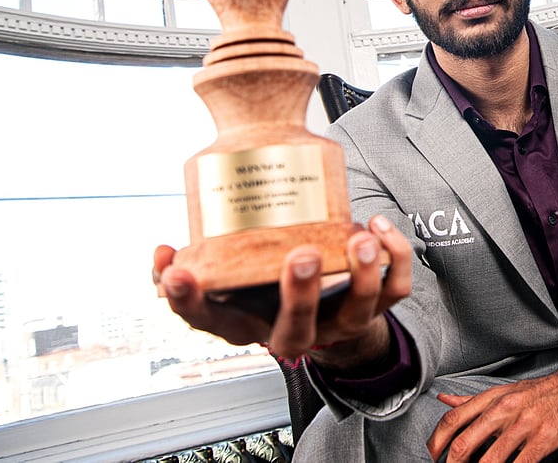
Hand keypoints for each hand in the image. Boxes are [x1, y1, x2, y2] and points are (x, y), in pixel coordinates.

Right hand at [153, 215, 411, 362]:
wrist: (320, 313)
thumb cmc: (262, 287)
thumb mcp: (225, 279)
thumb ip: (195, 262)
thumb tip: (163, 253)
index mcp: (245, 324)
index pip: (210, 321)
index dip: (190, 301)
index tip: (178, 272)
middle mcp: (291, 331)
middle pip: (296, 326)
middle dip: (302, 293)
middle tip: (302, 255)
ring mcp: (337, 323)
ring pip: (356, 311)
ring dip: (361, 274)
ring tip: (358, 237)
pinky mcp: (374, 308)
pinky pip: (393, 290)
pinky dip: (393, 257)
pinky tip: (378, 225)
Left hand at [426, 334, 557, 462]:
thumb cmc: (548, 390)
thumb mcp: (507, 390)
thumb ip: (474, 401)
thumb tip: (444, 401)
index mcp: (493, 398)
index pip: (453, 420)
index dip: (435, 443)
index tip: (430, 458)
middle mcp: (504, 409)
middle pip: (464, 443)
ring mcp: (525, 424)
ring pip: (490, 460)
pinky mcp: (545, 438)